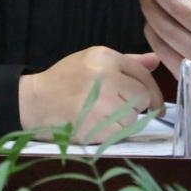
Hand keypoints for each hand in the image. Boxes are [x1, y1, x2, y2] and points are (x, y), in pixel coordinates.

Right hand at [18, 46, 162, 143]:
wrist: (35, 101)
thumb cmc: (65, 79)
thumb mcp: (92, 61)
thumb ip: (127, 62)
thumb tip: (155, 61)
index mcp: (105, 57)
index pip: (143, 75)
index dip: (153, 93)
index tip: (155, 105)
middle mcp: (106, 77)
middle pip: (142, 98)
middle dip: (135, 106)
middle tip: (118, 107)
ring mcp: (100, 102)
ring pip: (133, 118)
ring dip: (123, 121)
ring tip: (102, 114)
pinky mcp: (94, 125)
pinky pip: (120, 133)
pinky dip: (113, 133)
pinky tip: (96, 124)